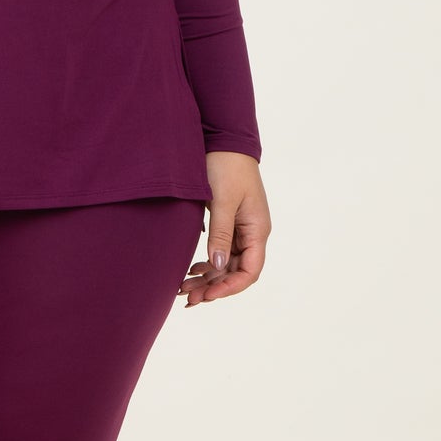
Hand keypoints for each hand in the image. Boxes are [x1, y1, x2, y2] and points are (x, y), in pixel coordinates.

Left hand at [180, 151, 269, 306]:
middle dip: (213, 287)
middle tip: (187, 298)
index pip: (250, 271)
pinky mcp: (228, 224)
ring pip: (225, 265)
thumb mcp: (223, 201)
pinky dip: (206, 265)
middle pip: (235, 272)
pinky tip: (190, 271)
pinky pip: (220, 253)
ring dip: (207, 279)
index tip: (207, 295)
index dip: (229, 288)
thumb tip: (216, 266)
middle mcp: (252, 234)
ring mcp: (240, 230)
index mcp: (257, 230)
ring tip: (183, 290)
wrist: (224, 141)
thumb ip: (220, 233)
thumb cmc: (226, 167)